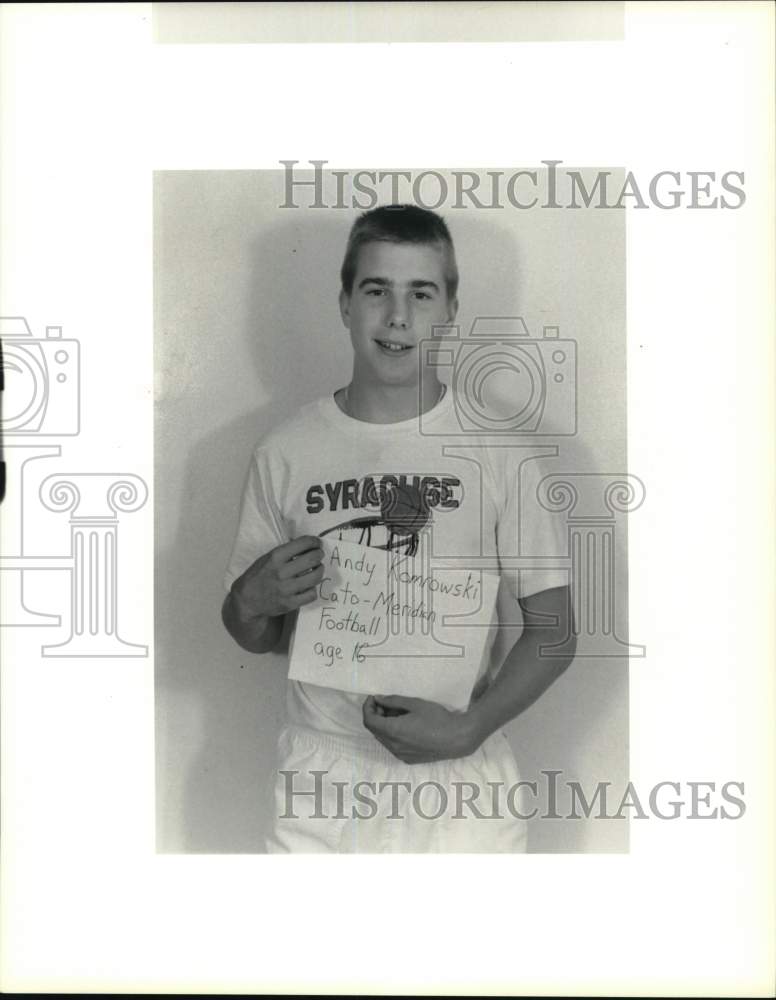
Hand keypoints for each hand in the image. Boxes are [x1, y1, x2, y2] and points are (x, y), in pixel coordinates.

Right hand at [231, 535, 323, 621]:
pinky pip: (312, 594)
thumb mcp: (267, 557)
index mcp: (275, 557)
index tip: (317, 543)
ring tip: (317, 569)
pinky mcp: (289, 603)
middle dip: (319, 554)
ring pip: (315, 576)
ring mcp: (286, 589)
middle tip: (319, 555)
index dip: (314, 541)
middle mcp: (281, 572)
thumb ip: (286, 551)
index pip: (303, 543)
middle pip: (312, 559)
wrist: (247, 599)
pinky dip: (313, 589)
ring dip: (319, 570)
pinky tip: (308, 586)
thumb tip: (307, 544)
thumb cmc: (258, 575)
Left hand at [362, 694, 482, 763]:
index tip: (374, 698)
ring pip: (383, 739)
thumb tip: (377, 699)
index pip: (369, 720)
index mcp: (393, 731)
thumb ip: (393, 701)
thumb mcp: (414, 704)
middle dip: (375, 715)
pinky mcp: (408, 759)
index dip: (367, 707)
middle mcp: (393, 746)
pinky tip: (405, 726)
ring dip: (383, 726)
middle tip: (386, 704)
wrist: (456, 739)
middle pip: (374, 730)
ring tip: (397, 714)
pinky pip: (392, 746)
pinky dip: (391, 735)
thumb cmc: (437, 718)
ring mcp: (400, 755)